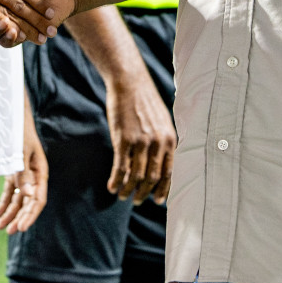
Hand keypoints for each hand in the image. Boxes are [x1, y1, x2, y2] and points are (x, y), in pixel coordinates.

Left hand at [0, 104, 48, 233]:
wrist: (11, 115)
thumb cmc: (19, 132)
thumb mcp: (21, 151)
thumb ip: (23, 173)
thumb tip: (28, 195)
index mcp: (40, 172)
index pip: (38, 199)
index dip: (30, 215)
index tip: (21, 227)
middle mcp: (34, 176)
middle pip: (29, 202)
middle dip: (20, 217)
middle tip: (10, 231)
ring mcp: (24, 174)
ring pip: (19, 199)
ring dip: (11, 213)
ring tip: (1, 226)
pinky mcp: (14, 172)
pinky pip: (10, 191)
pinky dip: (4, 202)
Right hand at [105, 78, 175, 205]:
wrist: (129, 82)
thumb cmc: (145, 101)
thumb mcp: (163, 121)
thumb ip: (164, 141)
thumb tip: (163, 160)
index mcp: (170, 139)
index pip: (170, 173)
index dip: (163, 189)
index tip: (158, 200)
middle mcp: (158, 143)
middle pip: (152, 178)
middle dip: (144, 193)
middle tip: (137, 200)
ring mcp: (140, 142)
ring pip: (135, 176)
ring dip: (128, 190)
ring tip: (122, 195)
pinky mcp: (123, 139)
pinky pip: (120, 167)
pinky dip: (116, 180)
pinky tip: (111, 187)